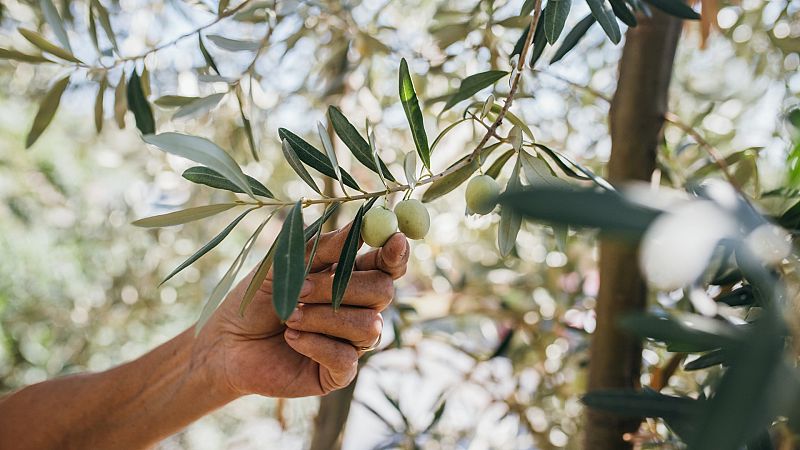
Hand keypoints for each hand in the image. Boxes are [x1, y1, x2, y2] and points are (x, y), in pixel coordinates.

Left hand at [195, 223, 409, 398]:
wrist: (226, 343)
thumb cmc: (256, 300)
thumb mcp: (285, 266)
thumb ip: (322, 249)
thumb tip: (359, 227)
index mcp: (350, 277)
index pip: (387, 265)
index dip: (395, 254)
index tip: (394, 240)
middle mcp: (358, 309)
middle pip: (383, 291)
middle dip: (341, 287)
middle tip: (302, 288)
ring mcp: (351, 342)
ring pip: (368, 326)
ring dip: (324, 317)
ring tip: (289, 316)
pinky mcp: (338, 373)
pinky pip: (346, 358)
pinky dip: (316, 344)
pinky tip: (291, 338)